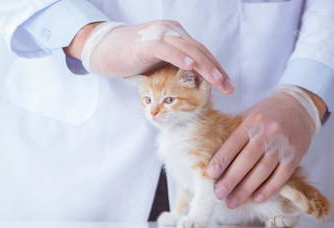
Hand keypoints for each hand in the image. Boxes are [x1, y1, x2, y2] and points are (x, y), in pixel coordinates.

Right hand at [65, 20, 232, 93]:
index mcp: (177, 37)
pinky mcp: (146, 42)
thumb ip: (173, 68)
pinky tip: (191, 68)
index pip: (201, 53)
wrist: (104, 49)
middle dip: (215, 71)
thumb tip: (190, 84)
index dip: (215, 69)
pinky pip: (167, 49)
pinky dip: (179, 57)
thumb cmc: (131, 59)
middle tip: (228, 88)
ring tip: (217, 81)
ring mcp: (160, 35)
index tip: (226, 86)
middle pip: (200, 51)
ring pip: (188, 49)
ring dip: (204, 67)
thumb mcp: (158, 64)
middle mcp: (172, 32)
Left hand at [207, 90, 318, 207]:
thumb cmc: (266, 114)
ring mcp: (283, 145)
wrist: (299, 106)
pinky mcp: (295, 156)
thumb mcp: (249, 117)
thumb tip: (215, 159)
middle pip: (247, 161)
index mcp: (252, 122)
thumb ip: (236, 135)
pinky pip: (281, 175)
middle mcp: (268, 133)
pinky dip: (269, 188)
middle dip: (231, 180)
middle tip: (218, 194)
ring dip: (246, 189)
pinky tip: (257, 198)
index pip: (233, 144)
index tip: (210, 175)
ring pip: (262, 171)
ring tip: (232, 202)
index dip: (221, 160)